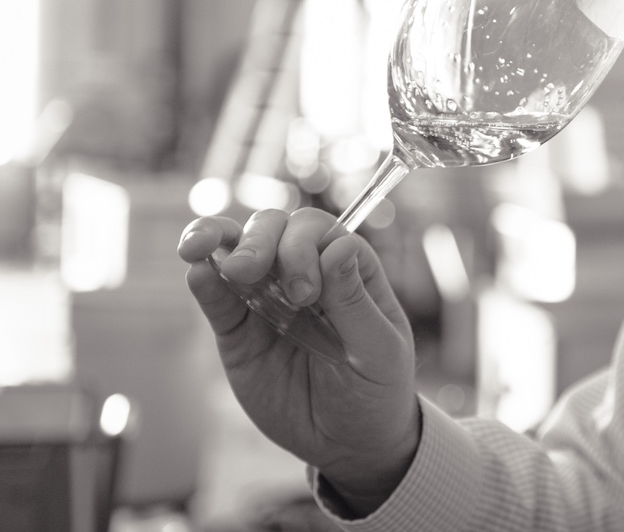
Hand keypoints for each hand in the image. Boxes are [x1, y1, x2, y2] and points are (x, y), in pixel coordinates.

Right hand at [178, 207, 419, 515]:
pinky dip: (204, 280)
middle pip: (276, 228)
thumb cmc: (377, 389)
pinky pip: (217, 298)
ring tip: (199, 248)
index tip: (308, 294)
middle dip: (260, 240)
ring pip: (239, 248)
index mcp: (348, 270)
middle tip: (252, 271)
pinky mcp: (239, 331)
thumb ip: (355, 302)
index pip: (320, 232)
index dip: (306, 249)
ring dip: (219, 239)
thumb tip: (338, 249)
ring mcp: (269, 299)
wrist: (348, 443)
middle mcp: (306, 274)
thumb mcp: (379, 351)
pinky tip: (195, 270)